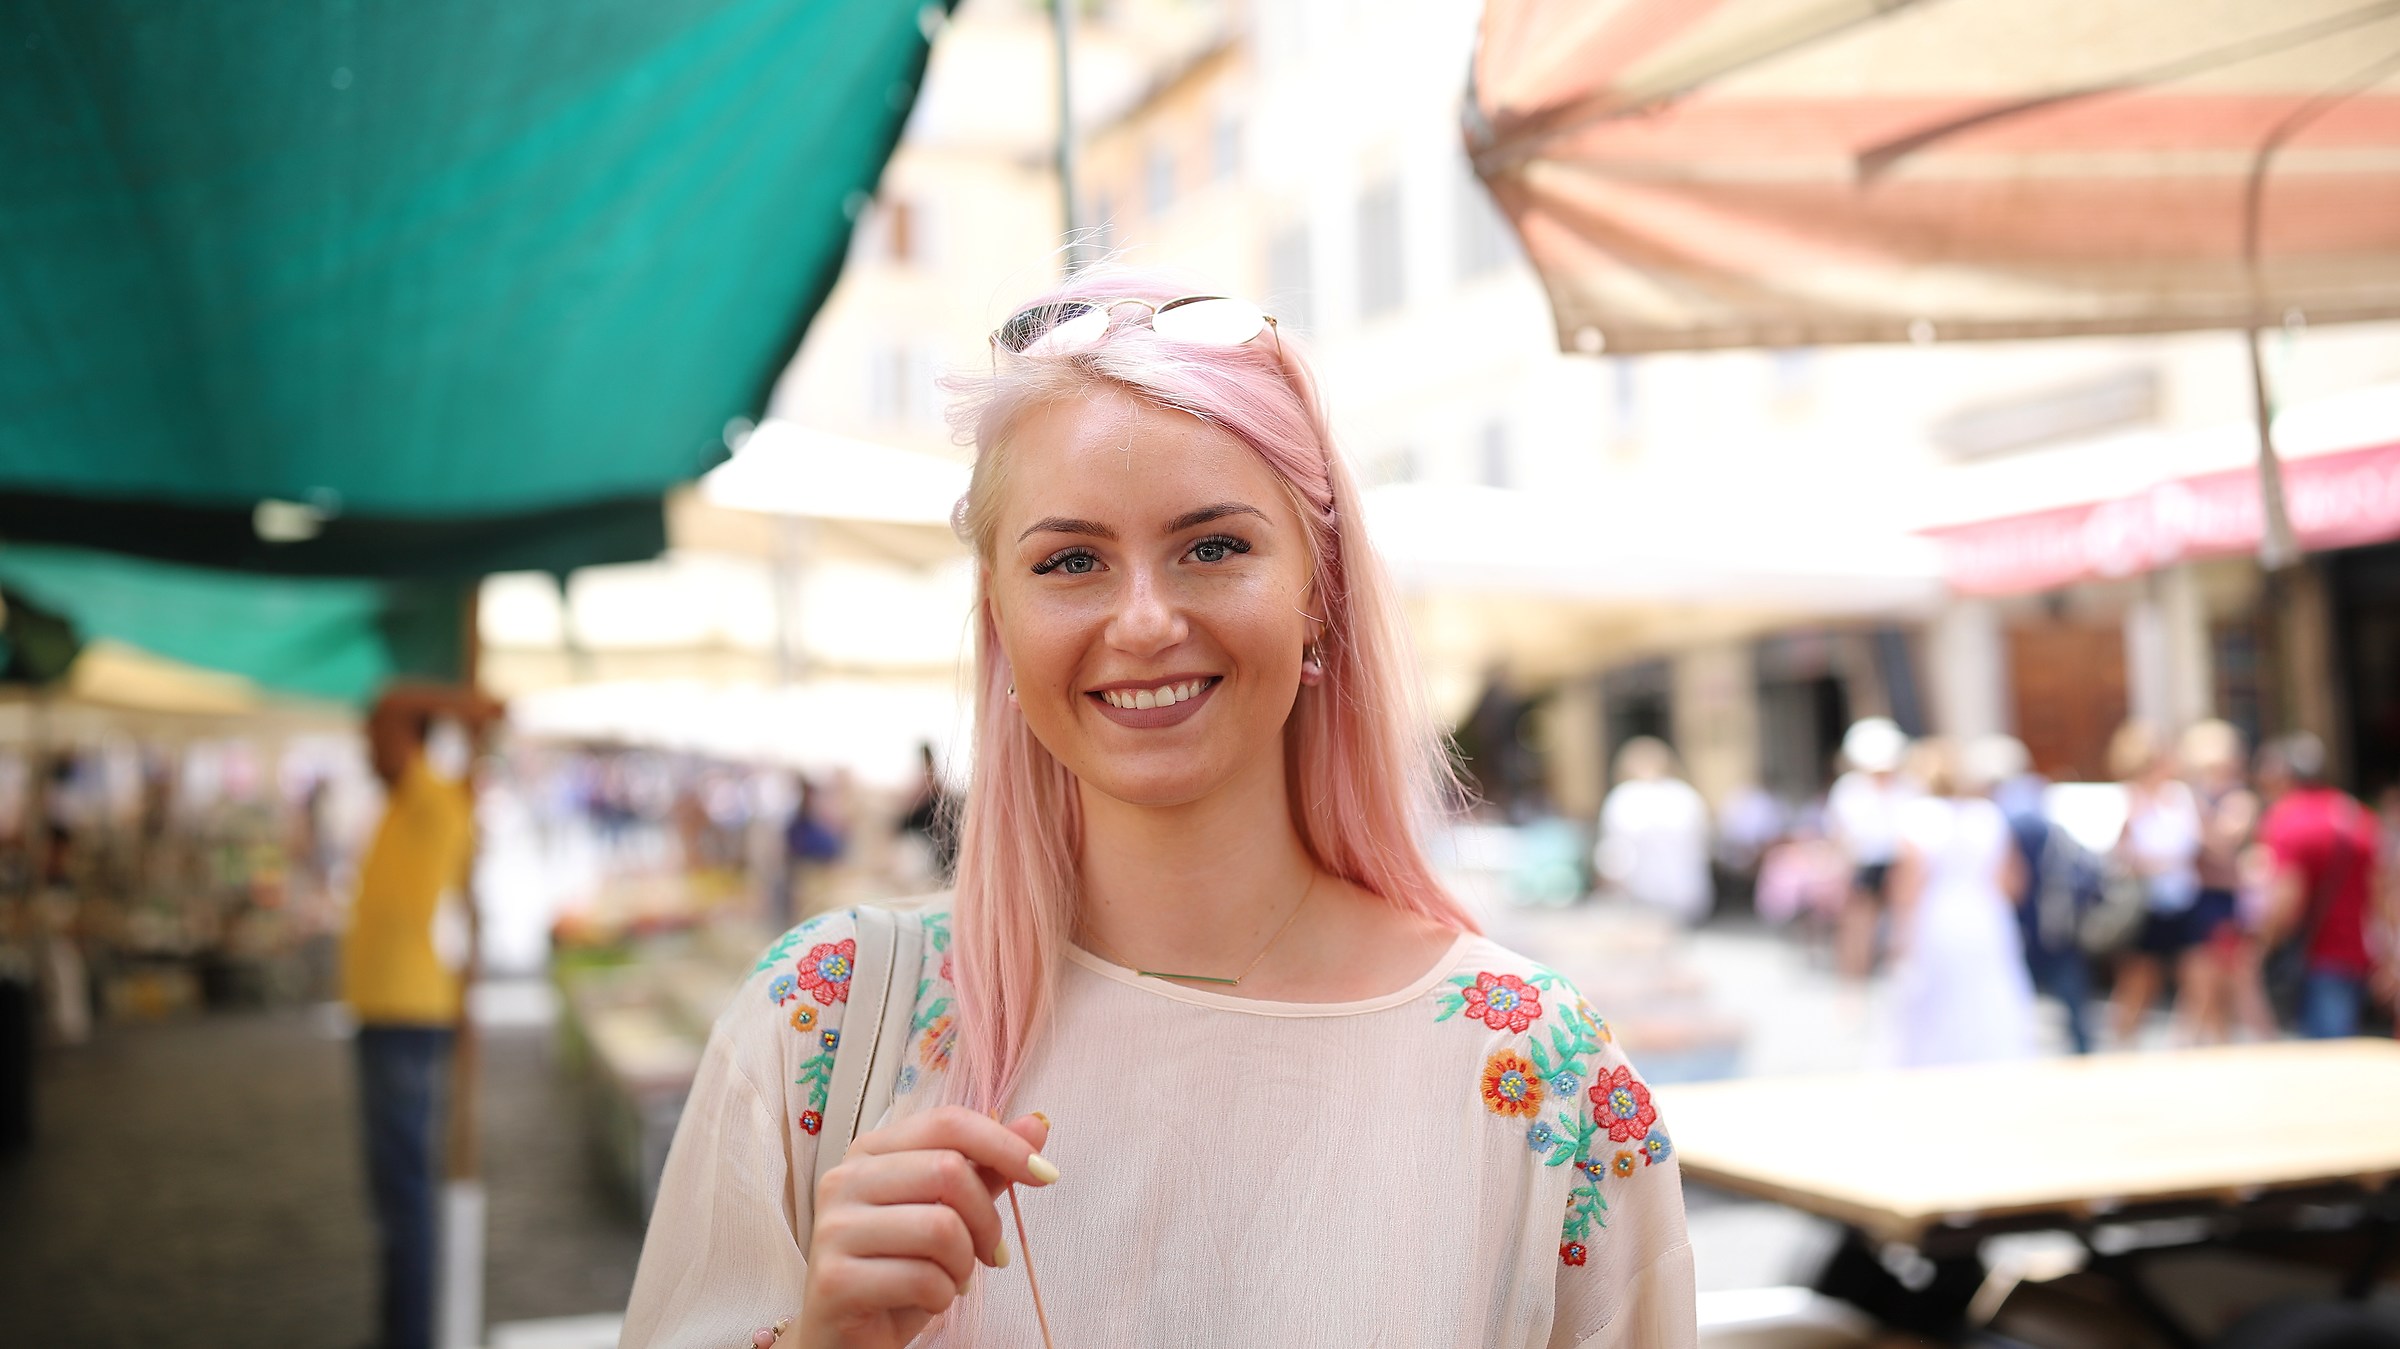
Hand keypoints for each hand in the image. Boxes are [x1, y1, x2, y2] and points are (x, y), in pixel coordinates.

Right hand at [792, 1107, 1055, 1348]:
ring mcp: (833, 1228)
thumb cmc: (899, 1270)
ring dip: (964, 1264)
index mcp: (870, 1151)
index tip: (1045, 1173)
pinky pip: (922, 1278)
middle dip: (987, 1220)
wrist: (849, 1338)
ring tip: (951, 1279)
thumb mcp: (948, 1213)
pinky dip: (942, 1296)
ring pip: (941, 1227)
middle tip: (990, 1253)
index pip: (947, 1123)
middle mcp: (843, 1180)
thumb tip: (1037, 1125)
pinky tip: (927, 1300)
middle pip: (949, 1172)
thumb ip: (986, 1169)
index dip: (1004, 1144)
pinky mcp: (834, 1279)